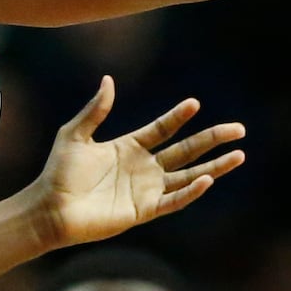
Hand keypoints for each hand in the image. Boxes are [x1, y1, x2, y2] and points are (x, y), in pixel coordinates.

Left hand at [39, 76, 244, 247]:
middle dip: (213, 140)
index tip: (195, 103)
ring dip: (215, 166)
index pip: (163, 129)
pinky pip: (174, 200)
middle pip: (187, 151)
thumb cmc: (58, 172)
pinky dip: (192, 191)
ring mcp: (147, 190)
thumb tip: (108, 80)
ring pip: (189, 175)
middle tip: (238, 129)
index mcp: (130, 147)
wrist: (50, 208)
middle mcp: (144, 168)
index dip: (179, 117)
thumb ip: (95, 110)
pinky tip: (208, 178)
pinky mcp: (144, 210)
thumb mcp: (74, 134)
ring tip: (240, 155)